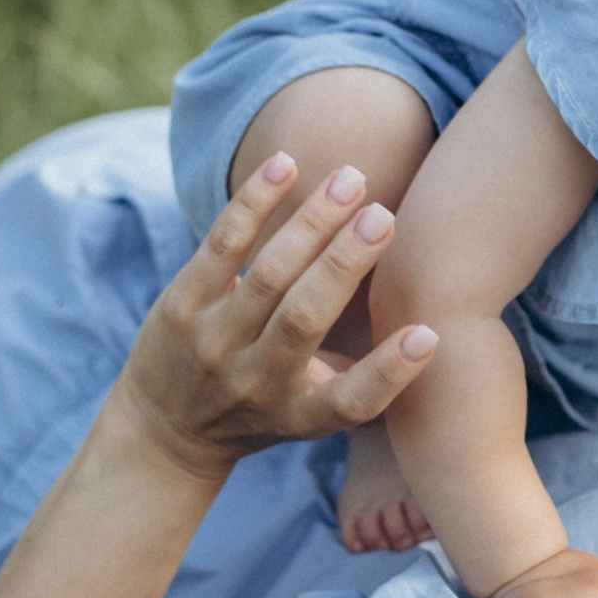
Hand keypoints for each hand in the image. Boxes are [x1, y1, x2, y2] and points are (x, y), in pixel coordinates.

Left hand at [118, 156, 436, 482]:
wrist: (164, 431)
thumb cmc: (265, 409)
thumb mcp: (311, 411)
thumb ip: (360, 375)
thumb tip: (432, 321)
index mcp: (301, 414)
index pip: (350, 403)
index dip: (389, 372)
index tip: (429, 336)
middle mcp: (256, 383)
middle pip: (304, 321)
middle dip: (346, 266)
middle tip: (384, 216)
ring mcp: (213, 344)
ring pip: (267, 277)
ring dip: (310, 224)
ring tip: (349, 180)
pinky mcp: (180, 307)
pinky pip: (220, 247)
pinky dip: (254, 204)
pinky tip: (285, 166)